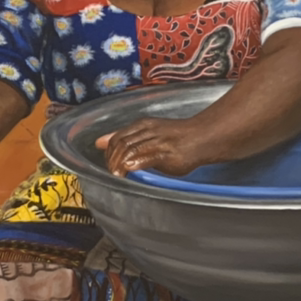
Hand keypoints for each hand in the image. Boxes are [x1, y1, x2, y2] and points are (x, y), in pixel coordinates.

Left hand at [95, 117, 209, 177]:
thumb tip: (99, 142)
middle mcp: (148, 130)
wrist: (201, 137)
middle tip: (112, 173)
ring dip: (121, 164)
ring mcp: (158, 141)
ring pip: (132, 149)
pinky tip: (130, 170)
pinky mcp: (168, 152)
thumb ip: (124, 138)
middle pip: (122, 144)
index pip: (117, 138)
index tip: (109, 165)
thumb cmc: (175, 137)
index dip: (109, 153)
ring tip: (118, 176)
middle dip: (113, 160)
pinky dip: (136, 163)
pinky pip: (148, 156)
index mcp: (142, 125)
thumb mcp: (146, 133)